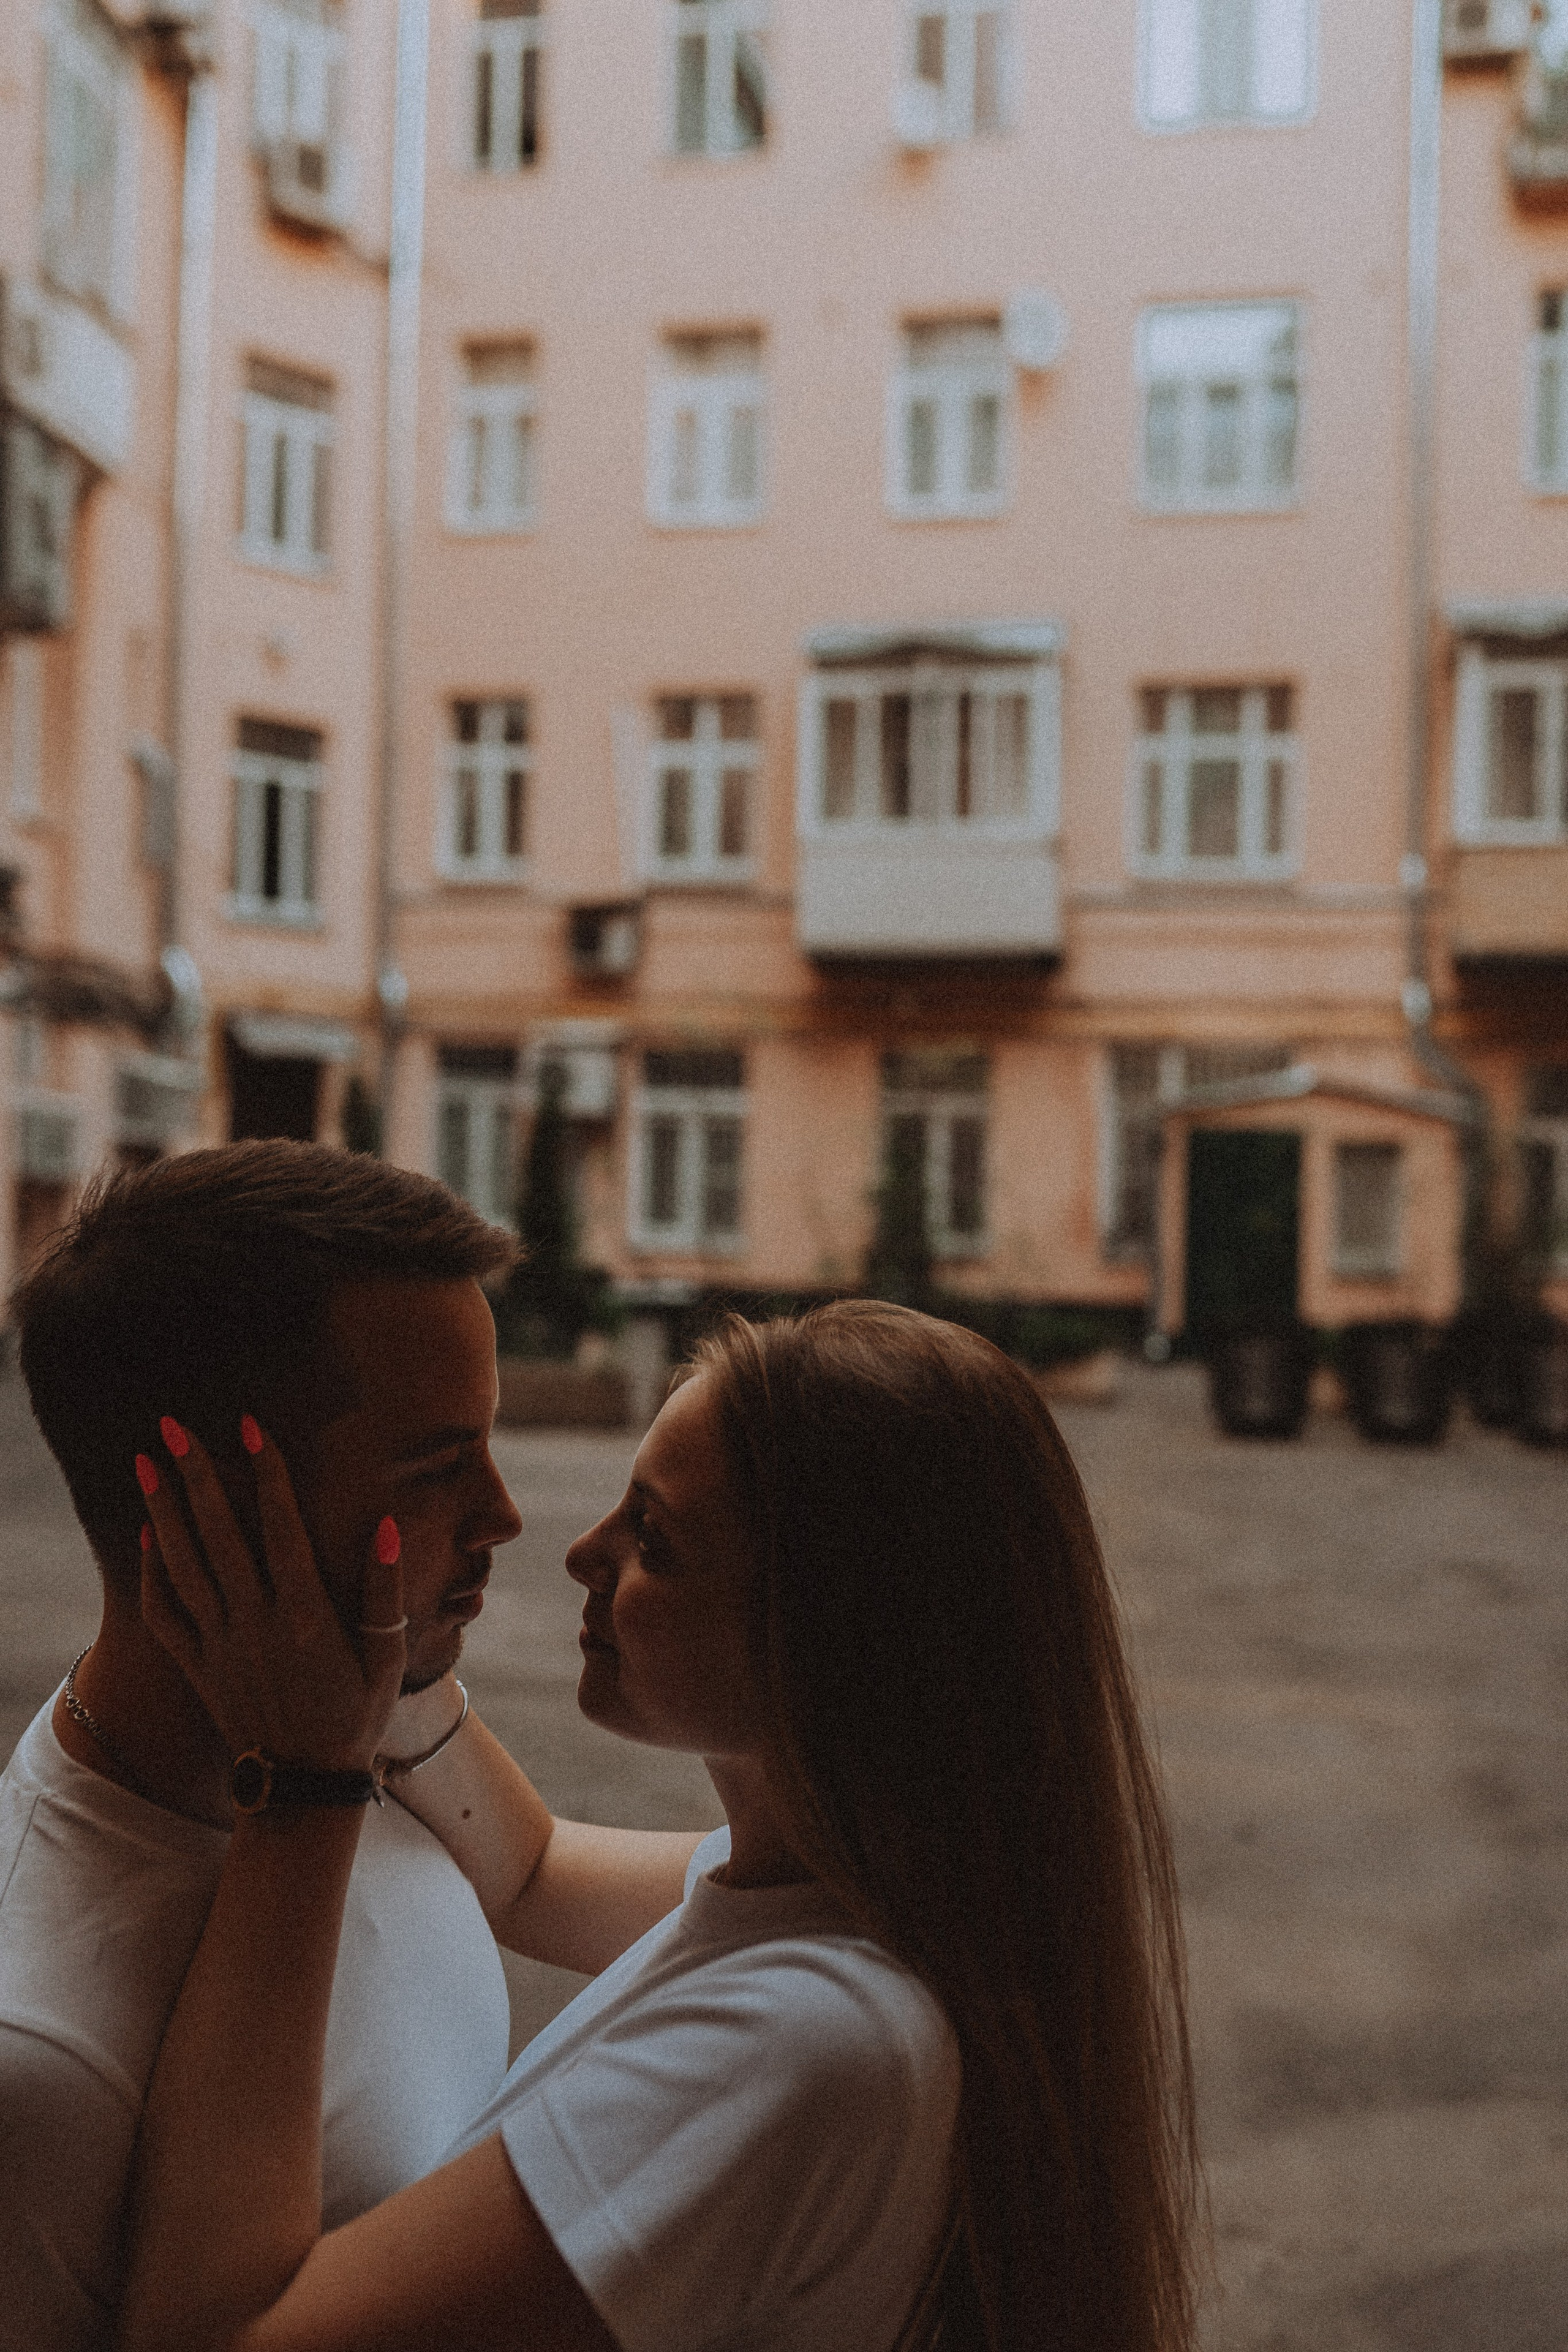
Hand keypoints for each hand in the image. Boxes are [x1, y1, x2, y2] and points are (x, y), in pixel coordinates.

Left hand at [137, 1417, 404, 1774]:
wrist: (304, 1785)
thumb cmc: (356, 1716)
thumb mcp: (386, 1657)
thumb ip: (384, 1592)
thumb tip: (385, 1527)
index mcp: (305, 1616)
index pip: (281, 1528)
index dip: (267, 1474)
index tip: (251, 1425)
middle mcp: (256, 1624)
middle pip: (219, 1535)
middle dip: (196, 1475)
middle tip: (173, 1427)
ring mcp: (220, 1646)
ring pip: (183, 1566)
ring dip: (163, 1511)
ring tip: (145, 1464)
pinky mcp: (198, 1667)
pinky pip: (164, 1616)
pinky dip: (152, 1574)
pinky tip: (149, 1536)